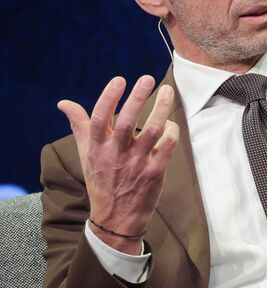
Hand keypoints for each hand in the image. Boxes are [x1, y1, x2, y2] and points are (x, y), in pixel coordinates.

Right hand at [57, 76, 178, 254]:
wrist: (115, 219)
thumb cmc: (101, 180)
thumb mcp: (86, 154)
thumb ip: (79, 126)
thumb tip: (64, 103)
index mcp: (98, 148)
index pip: (100, 118)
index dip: (109, 97)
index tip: (120, 80)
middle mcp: (116, 154)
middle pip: (128, 121)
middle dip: (138, 97)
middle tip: (148, 78)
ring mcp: (136, 163)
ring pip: (153, 131)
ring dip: (161, 109)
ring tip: (167, 92)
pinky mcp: (154, 173)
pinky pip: (167, 147)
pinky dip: (172, 132)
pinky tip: (171, 123)